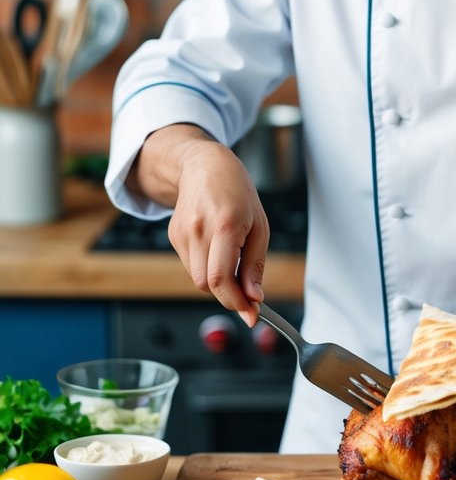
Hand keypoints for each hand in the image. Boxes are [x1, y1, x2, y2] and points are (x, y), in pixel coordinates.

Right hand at [165, 136, 268, 327]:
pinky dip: (206, 267)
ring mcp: (181, 234)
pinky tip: (215, 247)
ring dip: (217, 280)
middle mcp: (198, 230)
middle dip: (228, 294)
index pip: (220, 278)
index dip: (235, 302)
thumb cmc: (237, 192)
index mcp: (224, 225)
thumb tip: (254, 298)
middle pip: (206, 284)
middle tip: (247, 292)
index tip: (251, 314)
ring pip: (197, 278)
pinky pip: (191, 266)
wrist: (203, 166)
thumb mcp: (260, 226)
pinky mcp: (173, 236)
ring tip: (232, 256)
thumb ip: (255, 265)